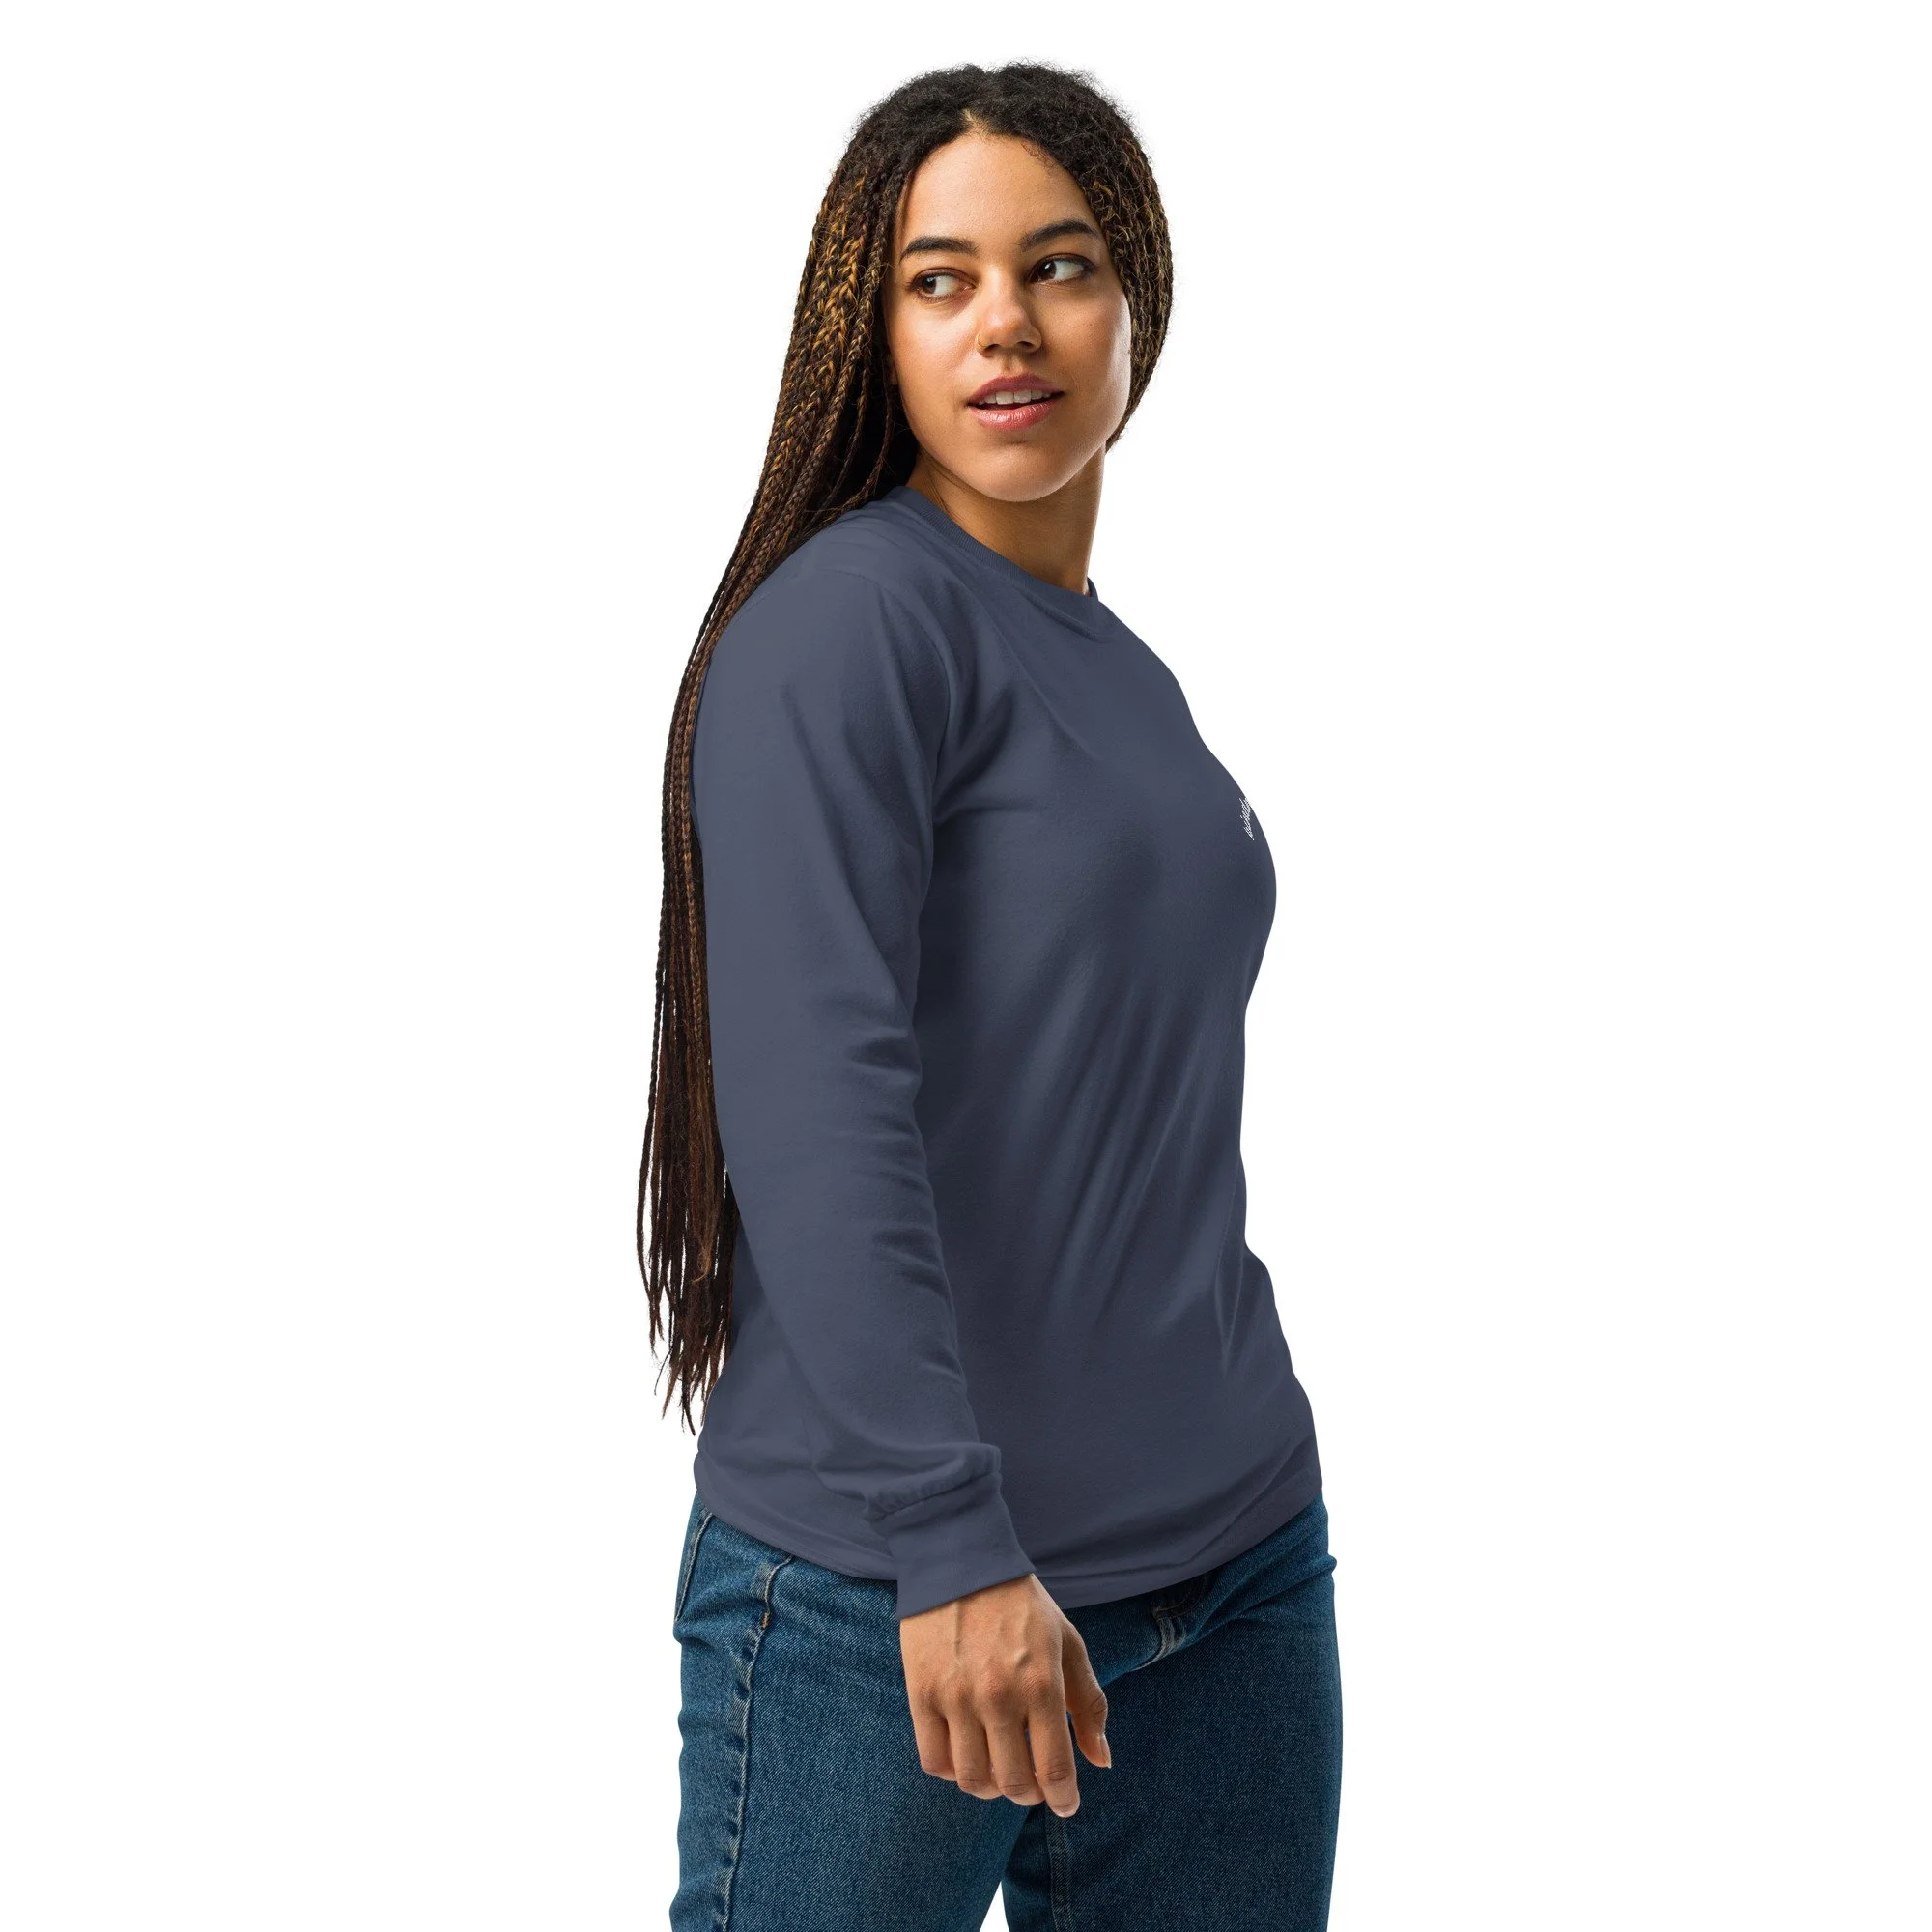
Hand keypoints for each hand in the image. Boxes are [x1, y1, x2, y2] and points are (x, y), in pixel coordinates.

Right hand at [899, 1572, 1111, 1816]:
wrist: (960, 1560)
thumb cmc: (1021, 1604)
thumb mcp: (1068, 1643)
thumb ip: (1088, 1703)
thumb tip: (1101, 1760)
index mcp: (1041, 1684)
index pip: (1053, 1769)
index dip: (1063, 1798)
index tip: (1066, 1804)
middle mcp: (999, 1696)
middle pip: (1013, 1783)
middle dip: (1029, 1793)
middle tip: (1031, 1781)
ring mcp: (956, 1697)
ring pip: (972, 1779)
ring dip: (990, 1786)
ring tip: (998, 1767)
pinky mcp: (921, 1693)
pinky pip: (933, 1760)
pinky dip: (952, 1770)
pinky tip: (965, 1752)